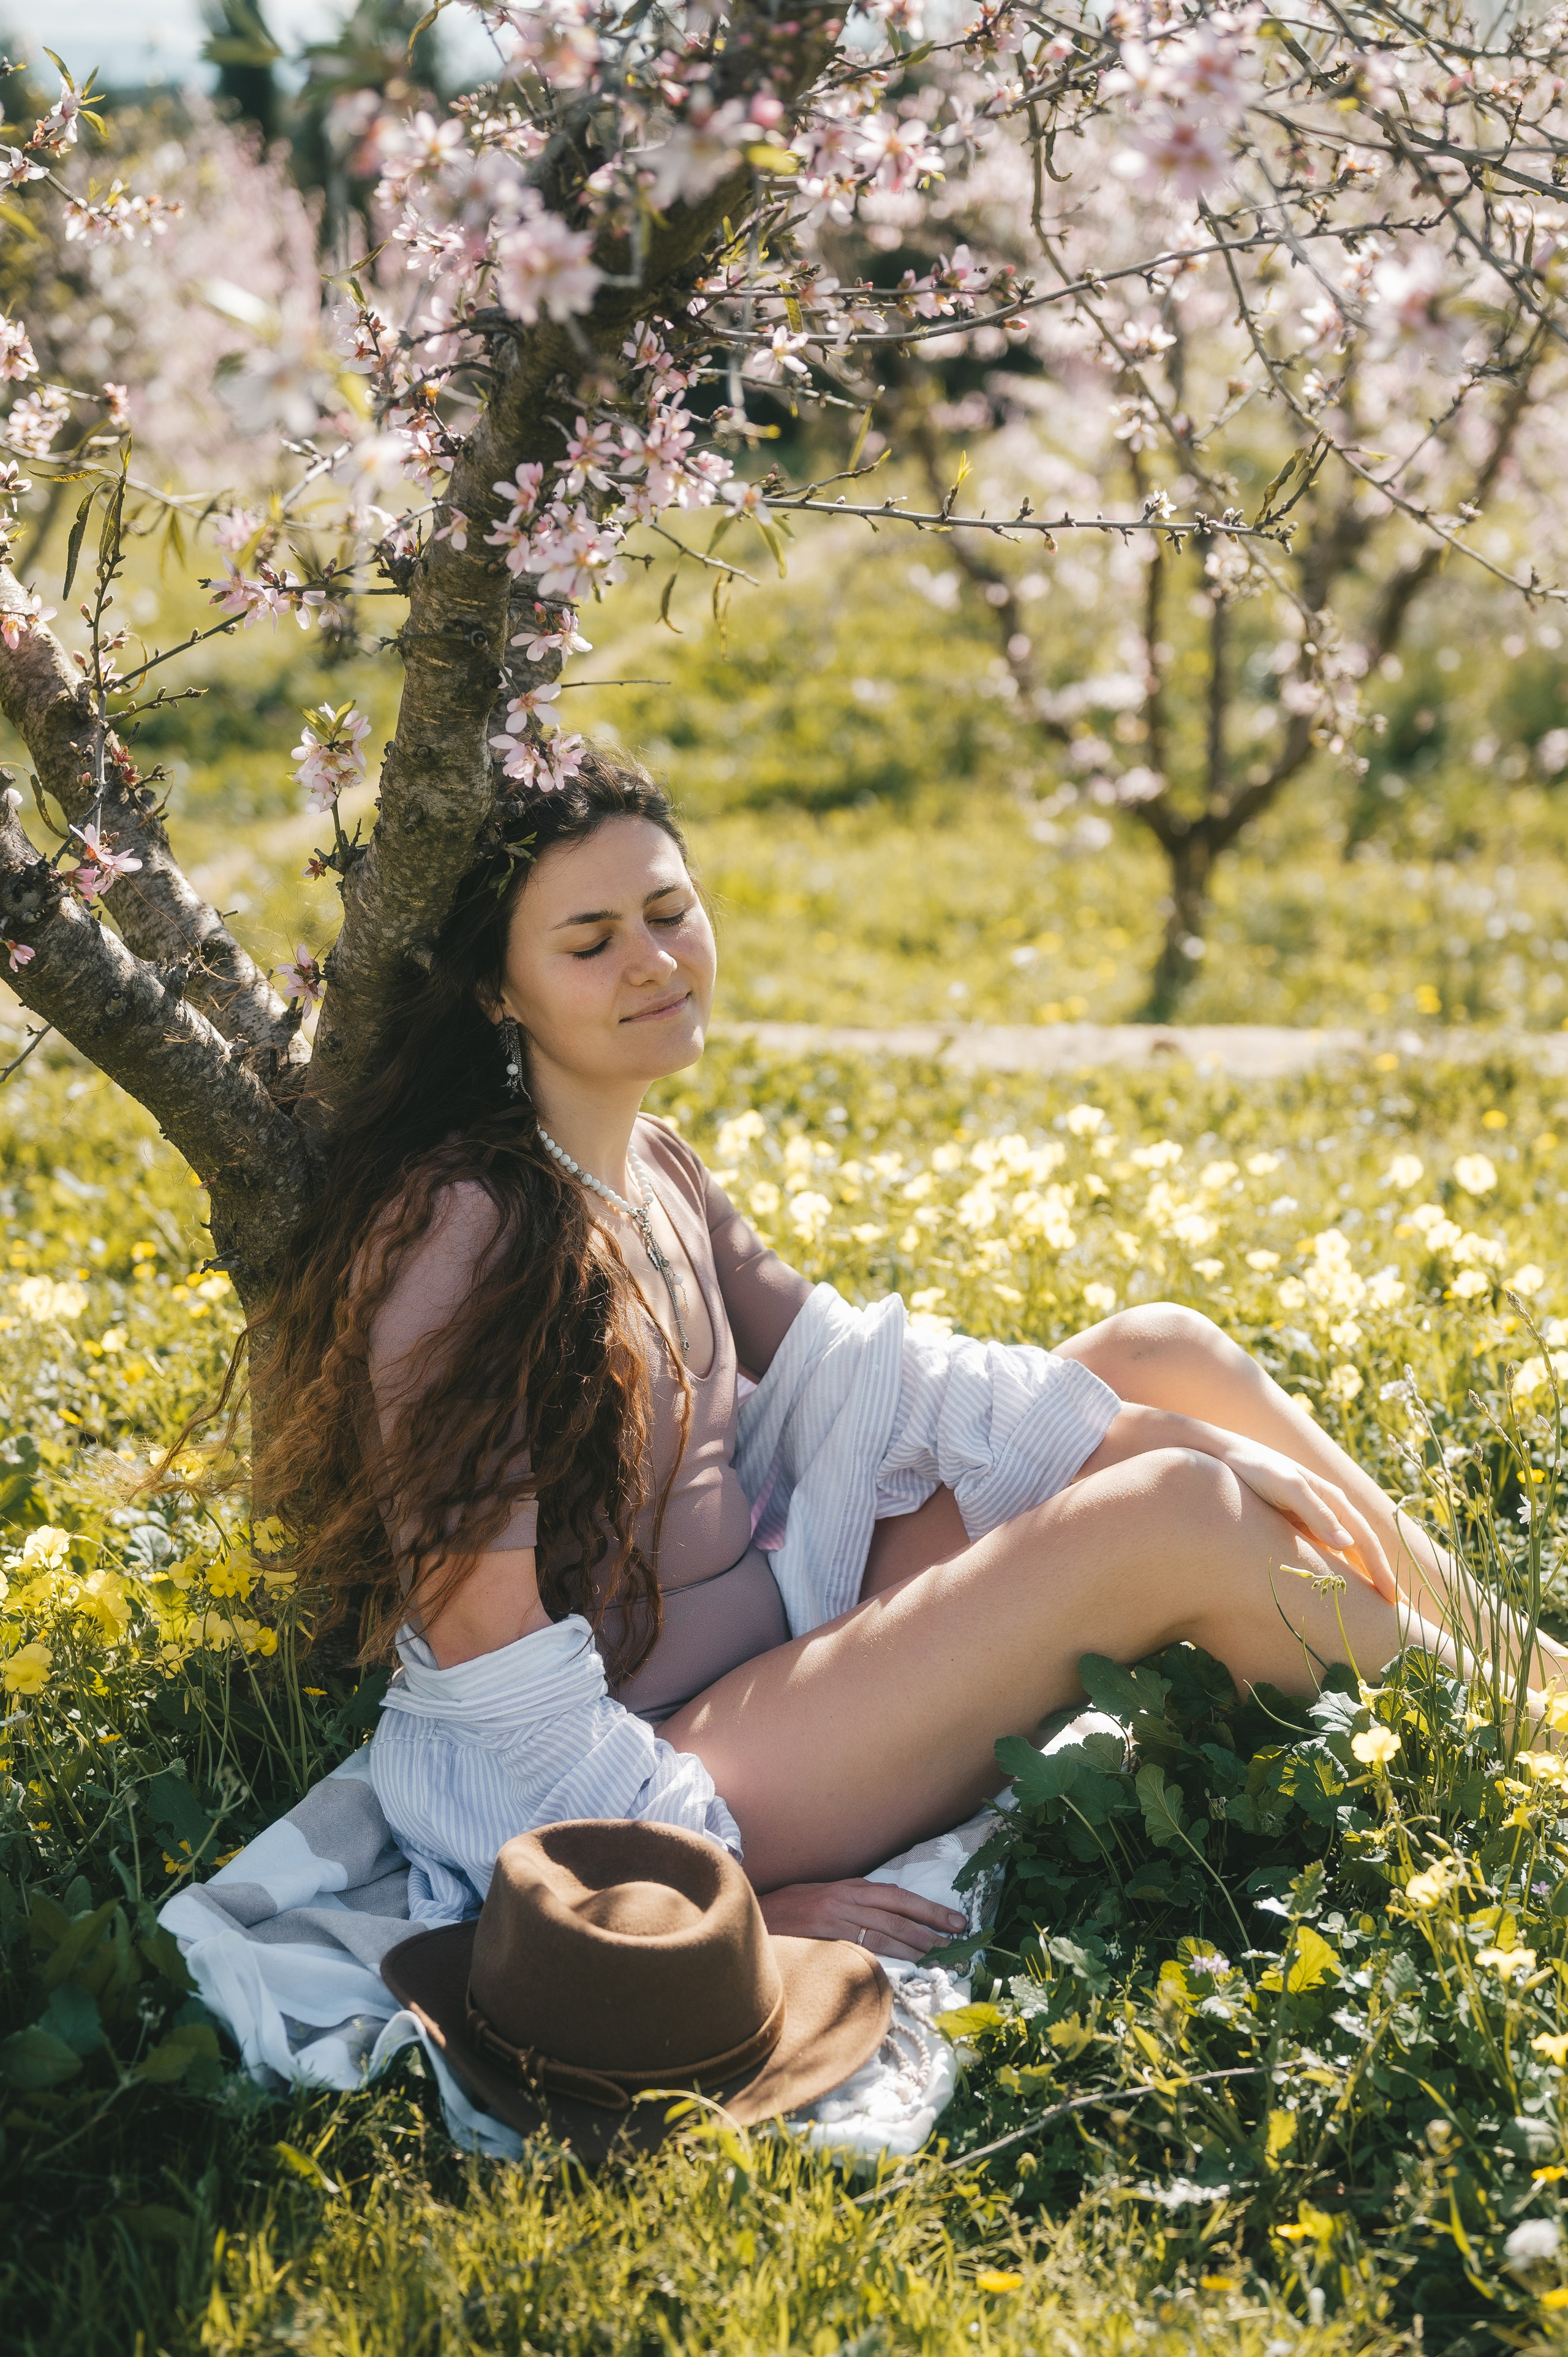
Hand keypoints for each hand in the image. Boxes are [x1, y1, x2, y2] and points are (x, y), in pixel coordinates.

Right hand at [757, 1879, 966, 1962]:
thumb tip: (888, 1919)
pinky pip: (856, 1951)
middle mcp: (843, 1900)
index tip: (955, 1921)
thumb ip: (853, 1904)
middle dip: (930, 1929)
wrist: (748, 1914)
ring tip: (938, 1958)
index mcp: (847, 1887)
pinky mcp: (820, 1941)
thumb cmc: (788, 1909)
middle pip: (896, 1915)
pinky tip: (900, 1971)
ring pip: (882, 1935)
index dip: (928, 1909)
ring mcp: (831, 1921)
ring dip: (913, 1947)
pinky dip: (881, 1961)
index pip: (897, 1896)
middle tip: (957, 1942)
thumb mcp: (823, 1895)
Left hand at [1214, 1438, 1396, 1601]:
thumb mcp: (1287, 1487)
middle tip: (1399, 1612)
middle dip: (1381, 1579)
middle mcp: (1330, 1511)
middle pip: (1362, 1550)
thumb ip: (1316, 1513)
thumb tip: (1348, 1545)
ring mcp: (1314, 1521)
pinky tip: (1340, 1593)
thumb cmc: (1257, 1469)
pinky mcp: (1298, 1528)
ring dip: (1362, 1580)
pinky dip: (1337, 1574)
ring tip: (1376, 1609)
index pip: (1365, 1542)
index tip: (1393, 1600)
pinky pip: (1324, 1555)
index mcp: (1334, 1500)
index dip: (1380, 1571)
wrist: (1227, 1457)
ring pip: (1346, 1556)